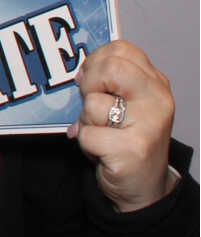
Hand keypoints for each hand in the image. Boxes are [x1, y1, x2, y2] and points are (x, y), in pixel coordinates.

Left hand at [68, 40, 177, 211]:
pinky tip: (102, 151)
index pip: (120, 50)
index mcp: (155, 83)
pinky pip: (86, 134)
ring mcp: (148, 124)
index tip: (91, 82)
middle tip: (93, 106)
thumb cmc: (127, 139)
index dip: (95, 63)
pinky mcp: (133, 149)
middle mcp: (158, 100)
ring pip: (92, 104)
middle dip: (88, 86)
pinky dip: (85, 144)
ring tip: (102, 134)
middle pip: (109, 68)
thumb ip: (108, 83)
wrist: (143, 187)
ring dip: (86, 121)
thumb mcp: (125, 104)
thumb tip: (78, 74)